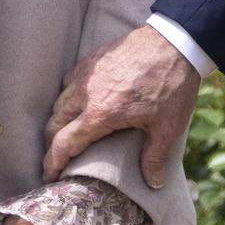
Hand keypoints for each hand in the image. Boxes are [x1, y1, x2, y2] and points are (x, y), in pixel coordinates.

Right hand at [41, 25, 200, 186]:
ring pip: (59, 101)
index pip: (64, 143)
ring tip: (63, 134)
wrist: (175, 40)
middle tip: (55, 159)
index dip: (52, 163)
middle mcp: (85, 93)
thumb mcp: (168, 126)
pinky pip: (69, 81)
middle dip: (50, 144)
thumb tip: (153, 183)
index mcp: (100, 113)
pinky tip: (76, 103)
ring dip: (56, 121)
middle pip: (54, 123)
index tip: (49, 176)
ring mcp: (87, 73)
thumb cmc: (171, 84)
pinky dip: (66, 97)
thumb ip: (155, 157)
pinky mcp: (92, 59)